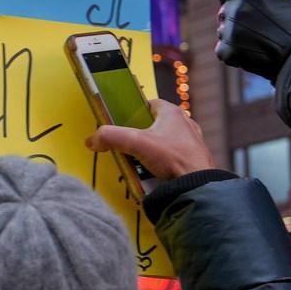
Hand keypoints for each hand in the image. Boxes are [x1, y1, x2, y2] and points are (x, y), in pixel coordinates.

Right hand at [88, 99, 217, 180]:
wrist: (197, 186)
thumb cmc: (174, 159)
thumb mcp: (136, 143)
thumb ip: (111, 137)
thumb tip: (93, 139)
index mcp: (172, 112)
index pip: (148, 104)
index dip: (133, 112)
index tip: (122, 123)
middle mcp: (184, 123)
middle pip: (154, 125)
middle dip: (140, 136)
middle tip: (129, 146)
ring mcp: (191, 142)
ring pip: (163, 142)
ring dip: (151, 151)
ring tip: (140, 163)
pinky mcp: (193, 159)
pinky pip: (172, 157)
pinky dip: (162, 164)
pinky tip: (154, 173)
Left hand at [216, 0, 290, 79]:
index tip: (239, 3)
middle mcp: (234, 9)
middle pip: (225, 12)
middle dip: (237, 19)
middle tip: (258, 30)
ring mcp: (229, 31)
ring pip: (224, 31)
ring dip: (235, 36)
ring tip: (259, 44)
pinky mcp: (228, 51)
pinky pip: (223, 50)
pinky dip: (233, 54)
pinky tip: (251, 55)